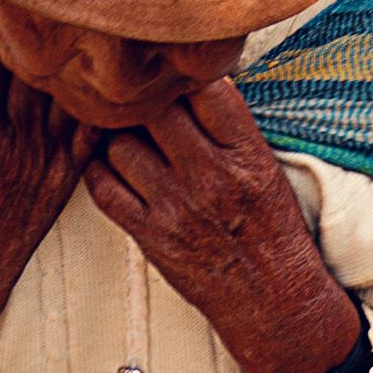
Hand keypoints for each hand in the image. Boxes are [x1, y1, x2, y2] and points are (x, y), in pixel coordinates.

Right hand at [0, 21, 83, 372]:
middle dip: (22, 34)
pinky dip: (89, 98)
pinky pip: (90, 124)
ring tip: (50, 47)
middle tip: (15, 26)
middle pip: (31, 61)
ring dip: (59, 60)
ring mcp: (47, 155)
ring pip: (65, 86)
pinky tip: (82, 82)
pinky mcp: (68, 174)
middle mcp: (16, 136)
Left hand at [86, 81, 367, 372]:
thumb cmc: (273, 232)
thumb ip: (230, 128)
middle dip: (141, 97)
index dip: (182, 71)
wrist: (274, 301)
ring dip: (114, 132)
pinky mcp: (152, 237)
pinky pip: (104, 189)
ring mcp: (177, 208)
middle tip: (133, 94)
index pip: (206, 87)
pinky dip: (98, 169)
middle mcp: (211, 177)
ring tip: (120, 130)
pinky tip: (109, 164)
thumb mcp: (267, 170)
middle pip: (154, 109)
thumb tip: (190, 79)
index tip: (172, 71)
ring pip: (120, 143)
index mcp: (248, 155)